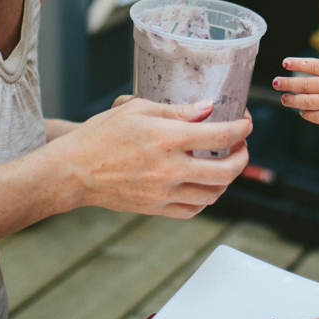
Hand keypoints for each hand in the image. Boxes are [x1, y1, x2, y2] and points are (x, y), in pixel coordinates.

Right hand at [58, 97, 251, 218]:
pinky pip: (194, 210)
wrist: (73, 171)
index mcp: (167, 139)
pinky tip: (204, 185)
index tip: (245, 122)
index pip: (220, 135)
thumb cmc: (101, 135)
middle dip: (243, 156)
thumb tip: (208, 109)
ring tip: (226, 164)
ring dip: (228, 179)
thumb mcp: (137, 109)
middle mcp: (171, 169)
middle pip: (226, 171)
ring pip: (214, 194)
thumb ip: (177, 111)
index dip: (241, 128)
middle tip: (241, 145)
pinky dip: (207, 199)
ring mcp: (165, 193)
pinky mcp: (157, 209)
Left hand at [273, 57, 318, 133]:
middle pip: (306, 83)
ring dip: (293, 99)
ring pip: (308, 101)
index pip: (315, 65)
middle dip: (289, 82)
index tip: (286, 62)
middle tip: (276, 81)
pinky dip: (308, 115)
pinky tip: (301, 113)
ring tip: (283, 98)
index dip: (299, 64)